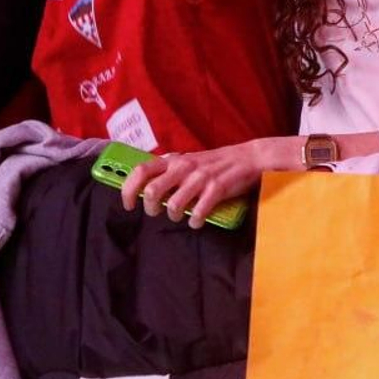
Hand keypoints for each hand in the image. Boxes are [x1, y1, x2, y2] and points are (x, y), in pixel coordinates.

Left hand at [121, 138, 274, 228]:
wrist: (250, 157)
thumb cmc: (216, 163)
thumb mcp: (189, 161)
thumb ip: (169, 171)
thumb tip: (145, 188)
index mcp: (174, 159)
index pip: (141, 170)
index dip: (128, 189)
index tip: (129, 205)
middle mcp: (184, 166)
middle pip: (152, 191)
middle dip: (150, 208)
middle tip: (157, 213)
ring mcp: (201, 177)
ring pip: (173, 204)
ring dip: (174, 216)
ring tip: (182, 216)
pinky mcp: (217, 187)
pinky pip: (198, 211)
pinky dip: (195, 221)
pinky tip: (198, 221)